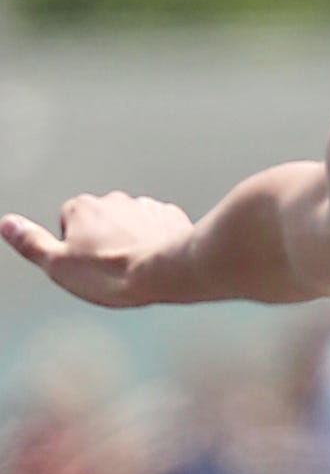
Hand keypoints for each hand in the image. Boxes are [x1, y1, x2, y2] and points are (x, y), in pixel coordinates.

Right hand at [1, 192, 193, 307]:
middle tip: (112, 269)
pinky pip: (159, 227)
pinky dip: (158, 240)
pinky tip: (158, 259)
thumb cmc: (114, 272)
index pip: (67, 223)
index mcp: (81, 207)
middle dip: (105, 242)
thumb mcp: (58, 265)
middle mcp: (112, 200)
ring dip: (132, 241)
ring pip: (131, 224)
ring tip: (136, 267)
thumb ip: (31, 243)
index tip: (86, 266)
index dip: (75, 249)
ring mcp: (143, 207)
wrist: (166, 272)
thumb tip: (8, 225)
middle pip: (101, 222)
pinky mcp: (169, 217)